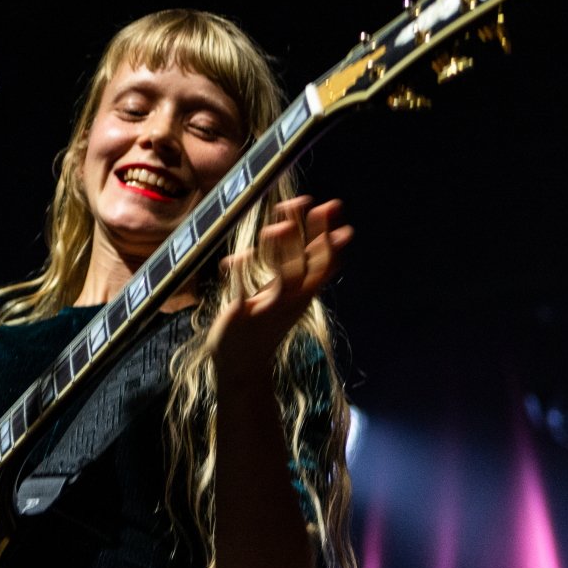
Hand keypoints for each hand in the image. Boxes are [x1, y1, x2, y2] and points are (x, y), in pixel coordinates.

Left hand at [206, 196, 351, 373]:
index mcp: (303, 293)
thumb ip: (295, 261)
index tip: (332, 206)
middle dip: (310, 233)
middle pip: (310, 265)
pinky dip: (240, 275)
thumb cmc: (264, 321)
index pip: (326, 262)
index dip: (330, 234)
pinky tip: (236, 257)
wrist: (242, 365)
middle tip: (305, 201)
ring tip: (276, 226)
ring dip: (282, 251)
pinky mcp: (243, 320)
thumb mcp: (286, 290)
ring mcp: (269, 310)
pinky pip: (243, 295)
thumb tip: (308, 227)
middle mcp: (292, 301)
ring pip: (284, 279)